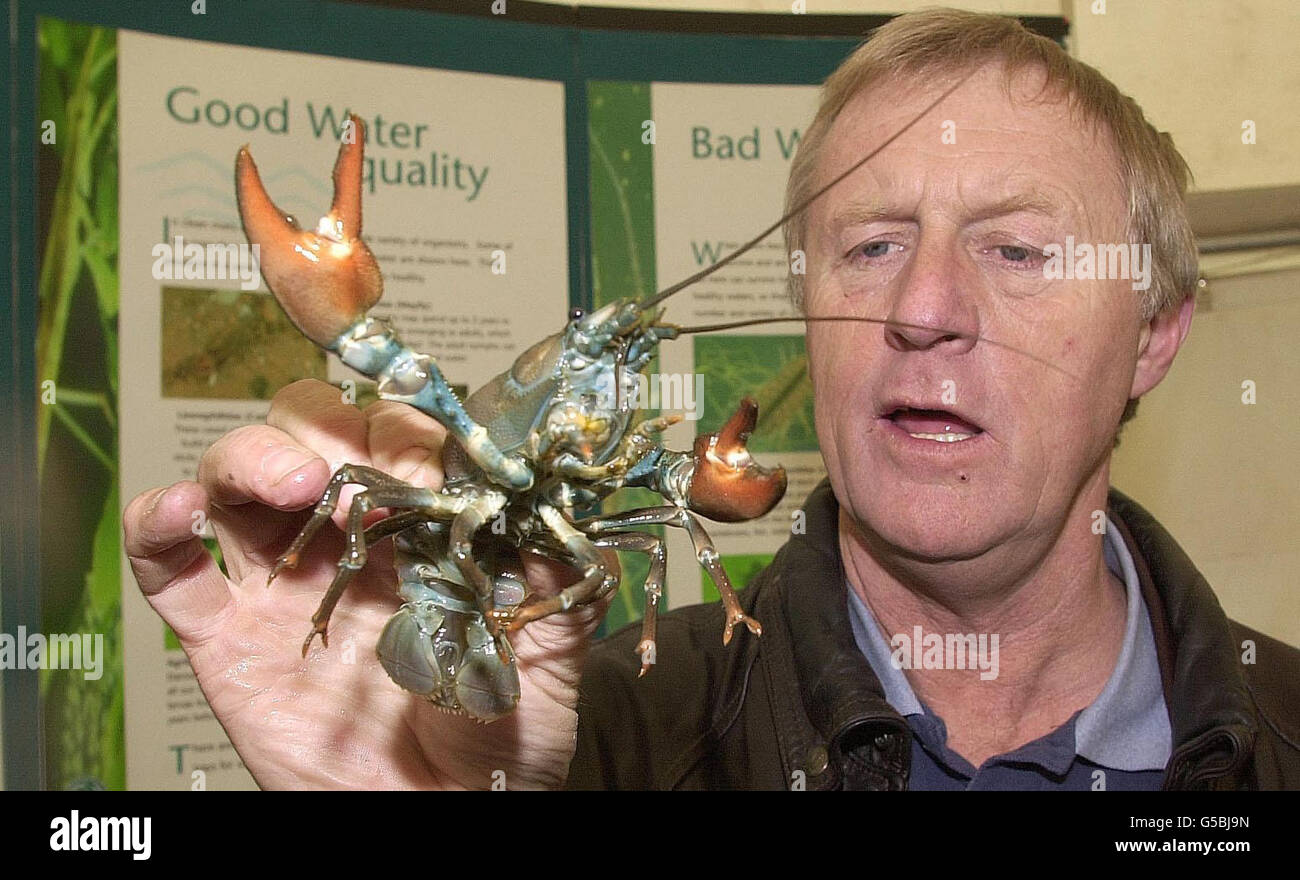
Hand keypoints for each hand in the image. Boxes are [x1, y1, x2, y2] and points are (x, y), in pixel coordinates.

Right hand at [123, 380, 602, 789]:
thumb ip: (559, 581)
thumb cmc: (496, 740)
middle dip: (326, 427)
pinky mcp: (223, 633)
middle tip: (352, 472)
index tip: (429, 466)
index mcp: (420, 531)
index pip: (399, 436)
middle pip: (310, 431)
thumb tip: (569, 506)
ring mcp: (280, 582)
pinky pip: (169, 564)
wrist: (435, 822)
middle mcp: (345, 542)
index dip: (409, 433)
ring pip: (237, 475)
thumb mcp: (549, 655)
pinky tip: (180, 512)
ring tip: (292, 485)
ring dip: (254, 455)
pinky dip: (157, 523)